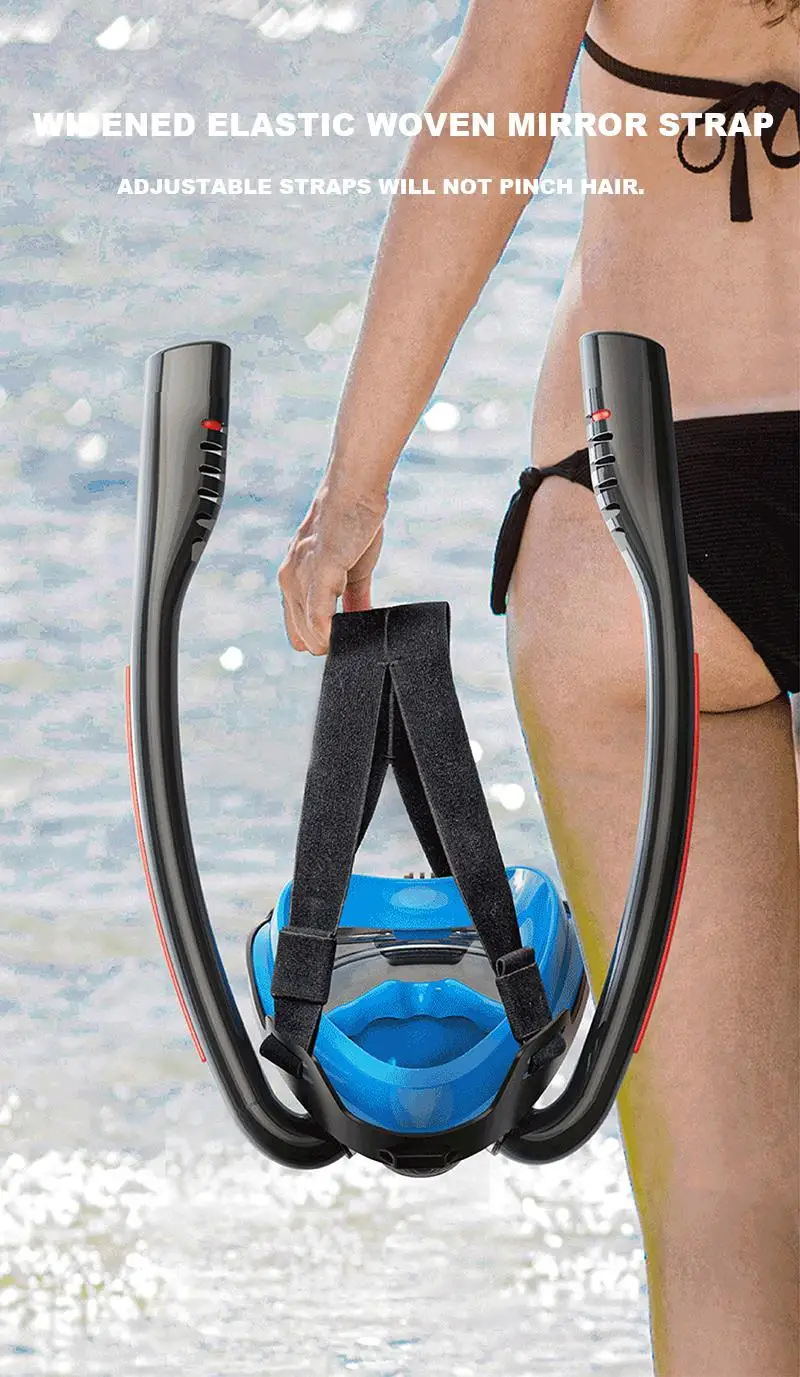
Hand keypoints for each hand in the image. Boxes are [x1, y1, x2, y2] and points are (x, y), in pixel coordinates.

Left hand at [278, 470, 387, 654]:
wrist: (355, 490)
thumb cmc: (353, 524)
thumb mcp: (351, 568)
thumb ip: (352, 599)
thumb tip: (359, 622)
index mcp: (294, 578)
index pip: (296, 627)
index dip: (318, 640)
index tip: (339, 644)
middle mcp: (290, 579)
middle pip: (302, 634)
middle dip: (326, 645)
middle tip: (349, 645)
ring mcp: (302, 575)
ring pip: (308, 628)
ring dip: (328, 641)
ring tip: (350, 642)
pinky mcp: (320, 569)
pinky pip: (317, 613)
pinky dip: (327, 631)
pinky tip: (339, 637)